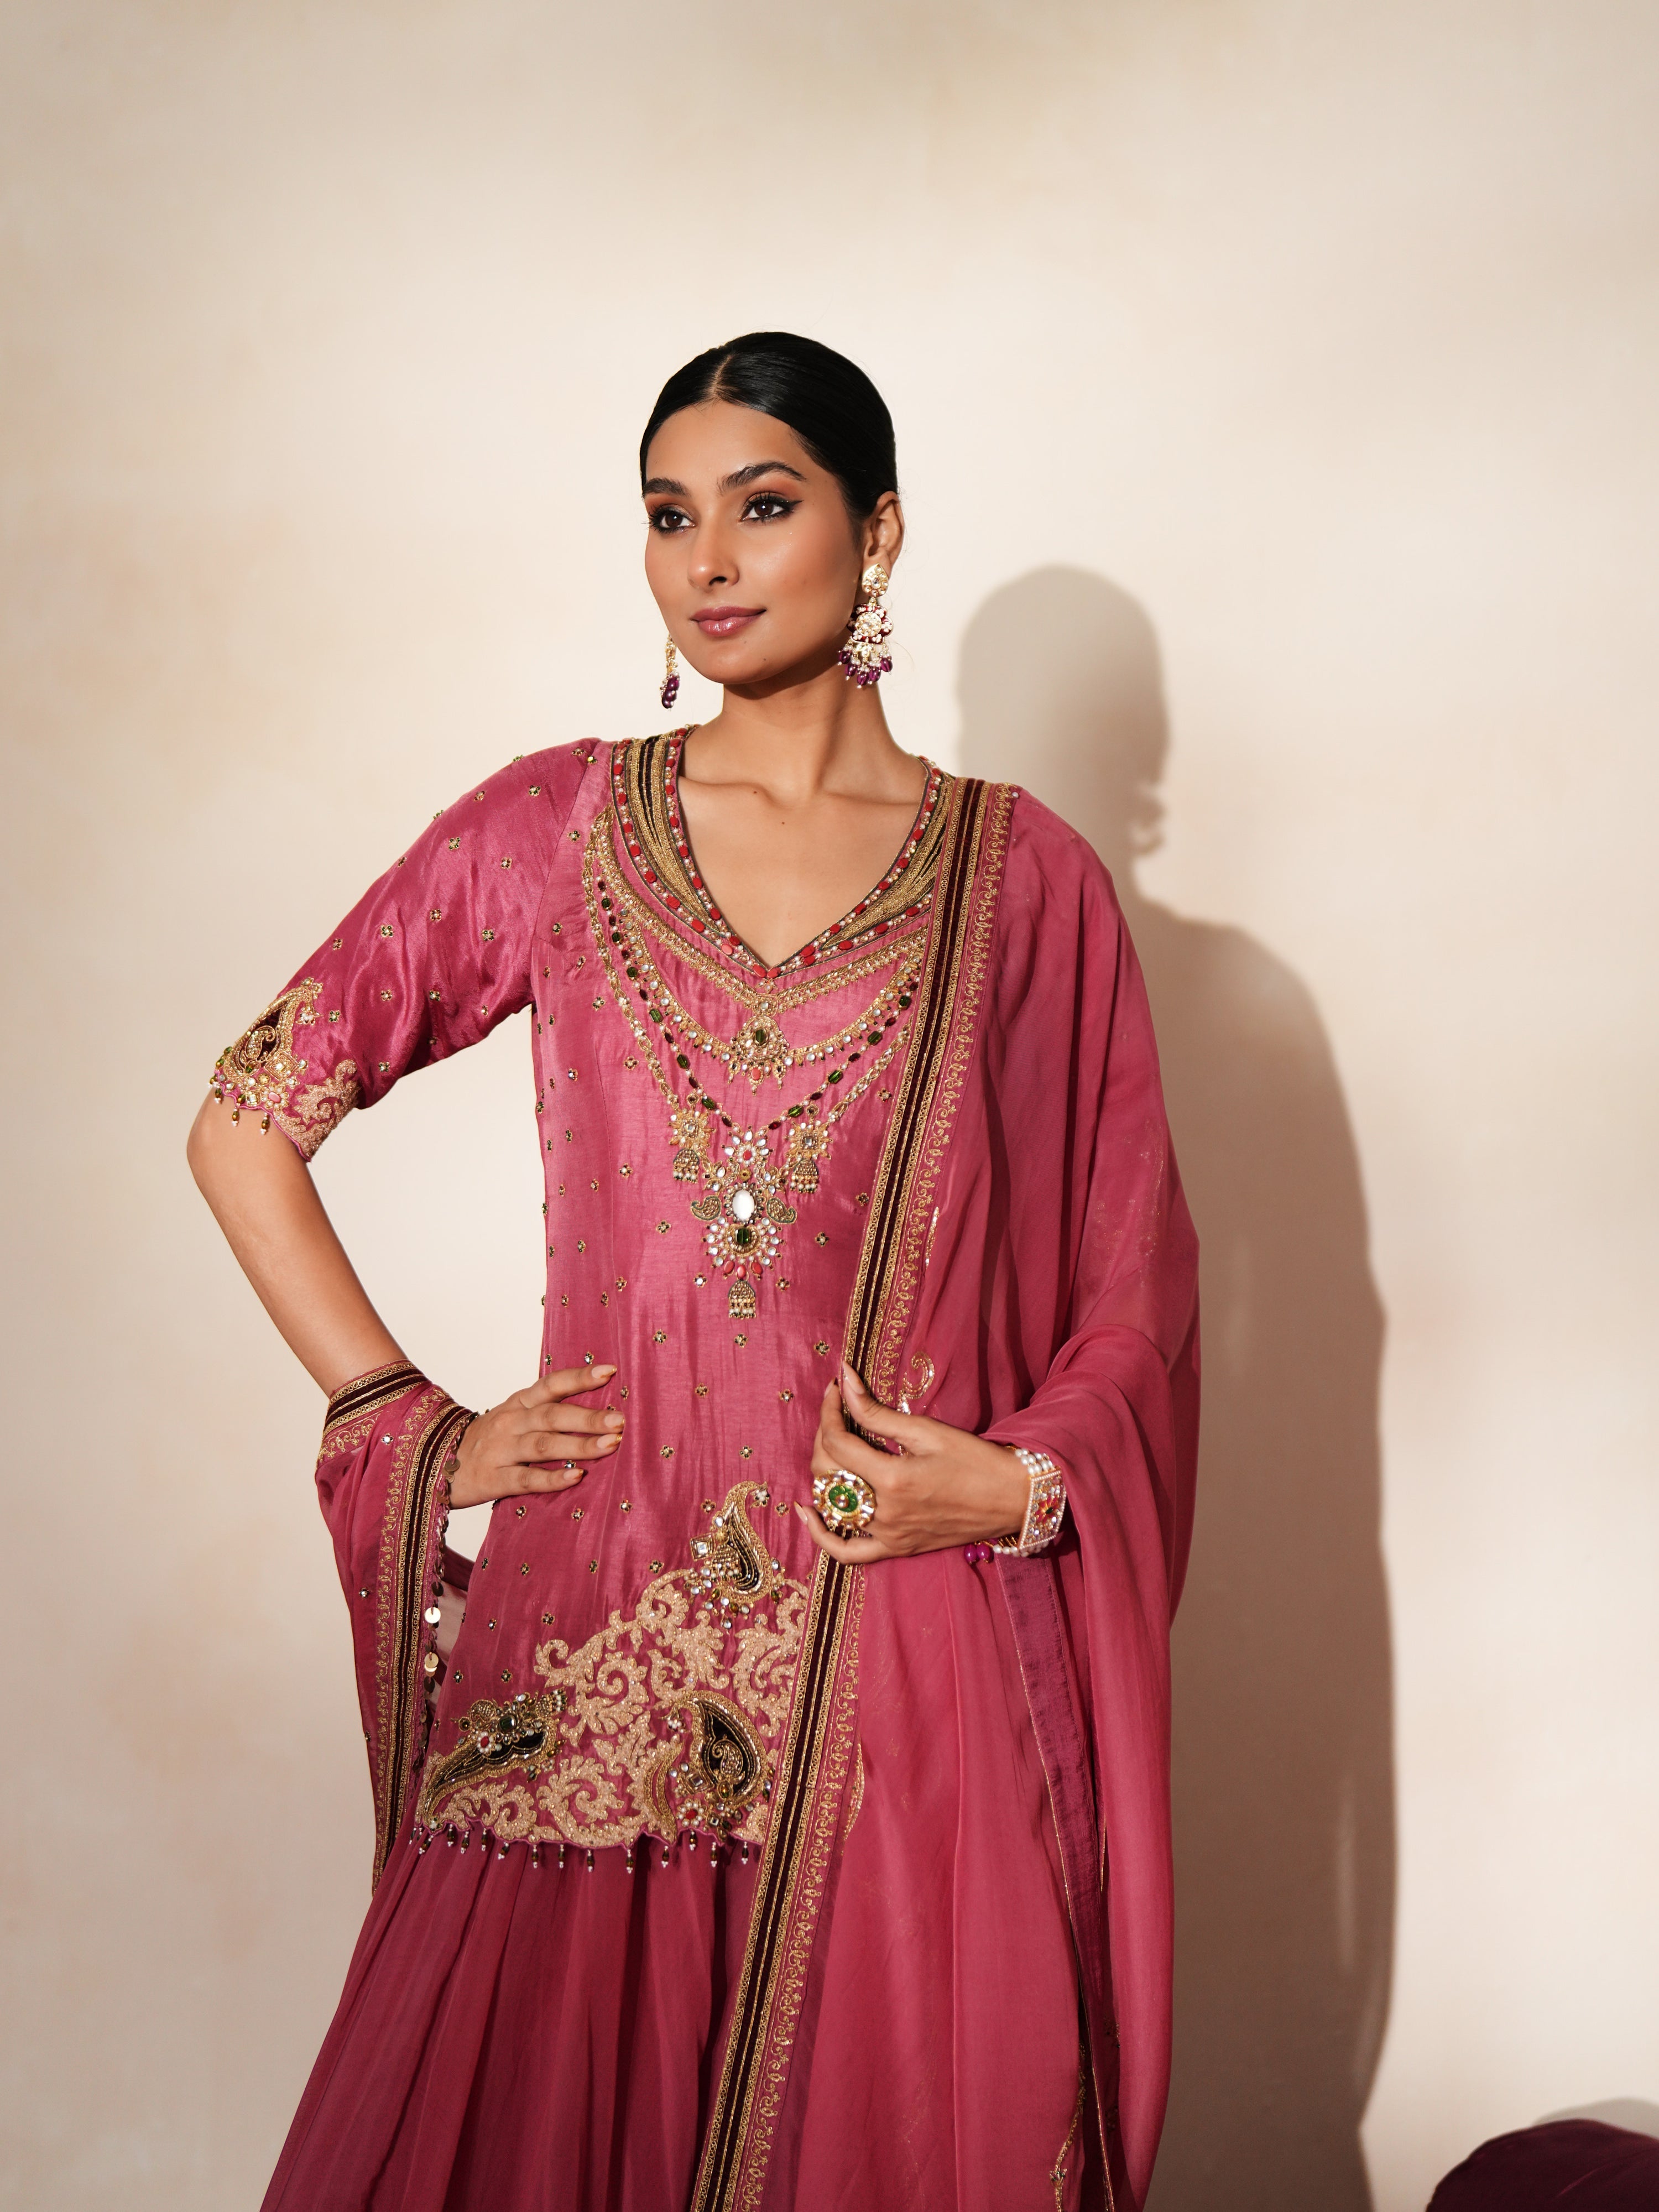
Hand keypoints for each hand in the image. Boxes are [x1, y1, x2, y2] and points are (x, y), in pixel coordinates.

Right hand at [449, 1364, 623, 1508]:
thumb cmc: (489, 1442)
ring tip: (610, 1445)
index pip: (551, 1385)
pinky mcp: (493, 1479)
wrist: (436, 1464)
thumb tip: (599, 1410)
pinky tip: (576, 1478)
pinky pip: (526, 1479)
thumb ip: (547, 1412)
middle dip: (588, 1417)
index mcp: (518, 1403)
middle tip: (619, 1420)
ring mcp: (500, 1450)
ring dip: (579, 1445)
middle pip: (552, 1416)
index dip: (580, 1377)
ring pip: (543, 1445)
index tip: (610, 1371)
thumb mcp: (513, 1417)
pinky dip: (552, 1478)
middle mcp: (510, 1422)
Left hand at [798, 1366, 1029, 1563]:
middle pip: (827, 1472)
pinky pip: (847, 1552)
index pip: (837, 1441)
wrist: (1012, 1499)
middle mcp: (884, 1513)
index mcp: (892, 1479)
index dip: (829, 1410)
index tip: (835, 1388)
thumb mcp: (926, 1430)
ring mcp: (888, 1536)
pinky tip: (811, 1512)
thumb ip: (876, 1412)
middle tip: (837, 1411)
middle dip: (824, 1434)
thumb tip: (843, 1381)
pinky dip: (823, 1535)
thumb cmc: (975, 1460)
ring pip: (831, 1505)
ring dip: (822, 1472)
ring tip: (832, 1446)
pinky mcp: (896, 1548)